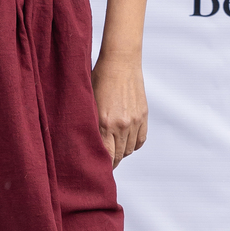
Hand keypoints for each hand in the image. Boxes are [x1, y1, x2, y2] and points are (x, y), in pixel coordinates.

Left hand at [92, 49, 147, 167]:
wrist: (121, 61)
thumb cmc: (99, 78)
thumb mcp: (89, 101)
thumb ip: (90, 123)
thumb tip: (86, 143)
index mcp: (105, 122)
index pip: (106, 155)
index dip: (102, 165)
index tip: (96, 169)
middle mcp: (122, 124)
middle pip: (118, 155)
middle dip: (111, 161)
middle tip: (103, 164)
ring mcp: (135, 120)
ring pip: (129, 149)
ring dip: (121, 152)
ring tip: (113, 150)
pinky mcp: (143, 115)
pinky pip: (140, 140)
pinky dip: (133, 144)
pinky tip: (125, 141)